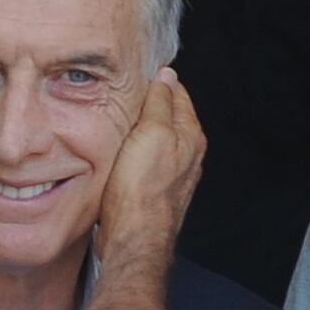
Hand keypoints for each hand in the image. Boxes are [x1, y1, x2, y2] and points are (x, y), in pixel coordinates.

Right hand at [93, 68, 204, 269]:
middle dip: (149, 104)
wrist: (133, 237)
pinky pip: (146, 162)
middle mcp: (187, 154)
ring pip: (157, 140)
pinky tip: (119, 153)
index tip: (138, 72)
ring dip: (140, 130)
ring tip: (118, 121)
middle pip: (168, 117)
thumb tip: (167, 74)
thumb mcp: (152, 132)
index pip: (178, 94)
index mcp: (190, 135)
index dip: (159, 81)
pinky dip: (135, 152)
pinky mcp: (155, 191)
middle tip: (123, 94)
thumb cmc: (142, 187)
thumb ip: (160, 101)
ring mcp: (173, 175)